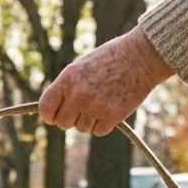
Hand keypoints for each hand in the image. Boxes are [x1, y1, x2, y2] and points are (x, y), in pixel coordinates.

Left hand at [39, 25, 175, 136]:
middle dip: (71, 118)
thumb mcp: (81, 67)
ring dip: (90, 120)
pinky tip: (112, 107)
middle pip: (63, 123)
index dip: (51, 115)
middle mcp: (79, 93)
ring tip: (102, 101)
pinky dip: (105, 123)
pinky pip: (99, 131)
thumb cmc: (110, 59)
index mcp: (68, 79)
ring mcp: (95, 106)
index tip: (57, 114)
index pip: (46, 109)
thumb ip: (66, 88)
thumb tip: (54, 112)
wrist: (142, 56)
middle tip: (84, 107)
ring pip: (81, 128)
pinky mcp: (113, 116)